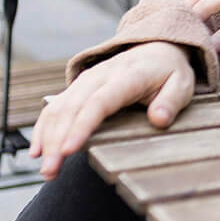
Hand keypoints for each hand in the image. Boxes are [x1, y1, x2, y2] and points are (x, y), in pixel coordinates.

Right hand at [29, 41, 194, 178]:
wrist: (157, 48)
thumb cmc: (169, 72)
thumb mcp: (181, 84)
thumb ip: (171, 101)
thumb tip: (159, 120)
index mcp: (127, 76)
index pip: (99, 102)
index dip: (81, 126)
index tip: (68, 150)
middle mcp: (101, 76)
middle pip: (72, 108)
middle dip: (57, 141)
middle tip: (51, 172)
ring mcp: (86, 80)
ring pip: (58, 108)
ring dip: (47, 138)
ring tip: (46, 169)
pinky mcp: (78, 87)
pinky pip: (54, 106)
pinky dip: (43, 127)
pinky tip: (38, 150)